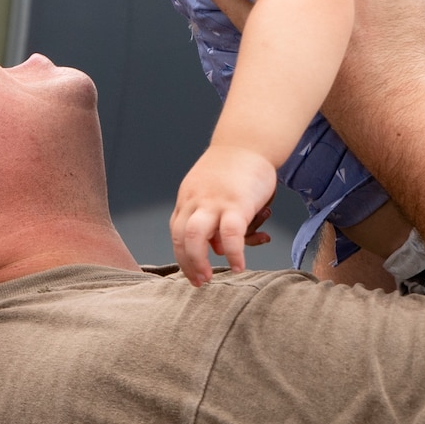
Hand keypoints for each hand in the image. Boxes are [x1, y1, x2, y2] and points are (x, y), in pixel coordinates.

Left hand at [170, 143, 277, 283]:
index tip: (191, 273)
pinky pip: (230, 234)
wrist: (248, 141)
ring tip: (210, 278)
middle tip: (199, 282)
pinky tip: (239, 266)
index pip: (177, 232)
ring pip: (196, 235)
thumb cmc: (234, 169)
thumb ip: (211, 218)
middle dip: (187, 263)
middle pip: (181, 236)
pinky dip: (233, 253)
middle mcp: (195, 200)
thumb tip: (218, 248)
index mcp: (188, 198)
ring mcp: (214, 201)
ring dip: (199, 261)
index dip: (182, 255)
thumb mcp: (212, 191)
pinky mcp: (236, 203)